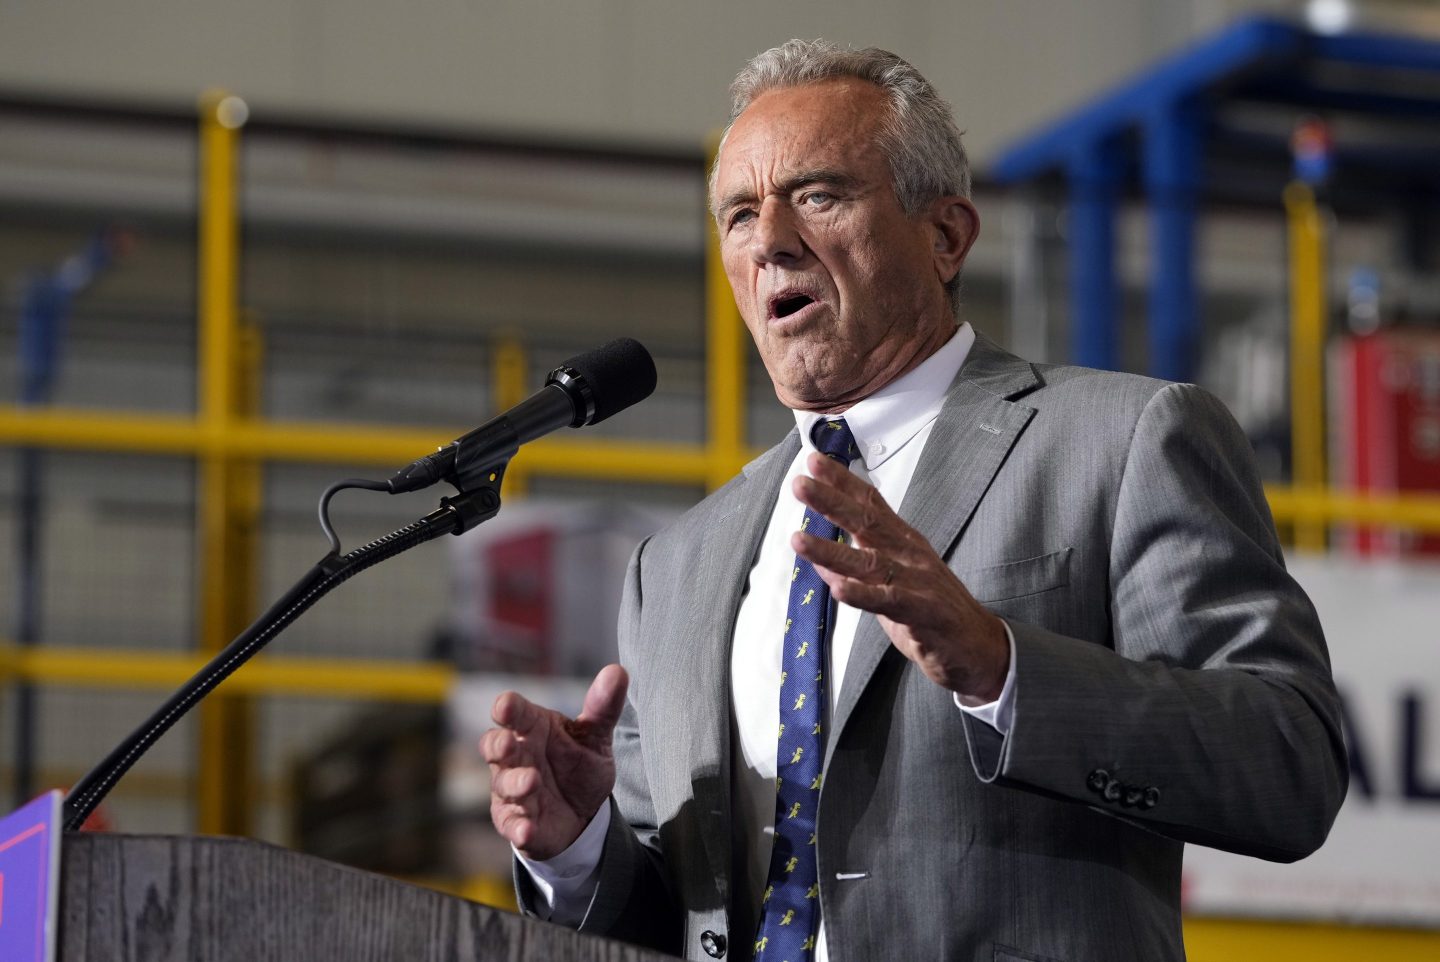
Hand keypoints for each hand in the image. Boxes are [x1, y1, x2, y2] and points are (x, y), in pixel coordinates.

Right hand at [481, 663, 627, 859]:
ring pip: (504, 784)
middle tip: (509, 743)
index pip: (514, 713)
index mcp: (532, 728)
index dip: (508, 708)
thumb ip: (603, 707)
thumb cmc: (578, 765)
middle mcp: (516, 757)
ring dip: (515, 783)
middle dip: (498, 744)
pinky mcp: (516, 822)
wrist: (582, 813)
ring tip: (532, 782)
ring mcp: (512, 790)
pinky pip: (511, 825)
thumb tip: (618, 671)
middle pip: (495, 745)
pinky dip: (518, 827)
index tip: (506, 706)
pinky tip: (527, 829)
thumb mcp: (596, 737)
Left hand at [792, 452, 1007, 703]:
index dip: (842, 481)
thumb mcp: (892, 581)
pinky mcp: (920, 611)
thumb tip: (820, 559)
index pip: (870, 503)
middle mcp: (908, 554)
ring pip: (868, 561)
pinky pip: (886, 600)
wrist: (979, 645)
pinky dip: (861, 594)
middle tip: (801, 484)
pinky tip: (838, 588)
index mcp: (902, 541)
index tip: (814, 461)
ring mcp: (916, 581)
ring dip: (831, 550)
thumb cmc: (933, 610)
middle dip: (831, 502)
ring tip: (799, 540)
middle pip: (866, 522)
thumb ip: (858, 567)